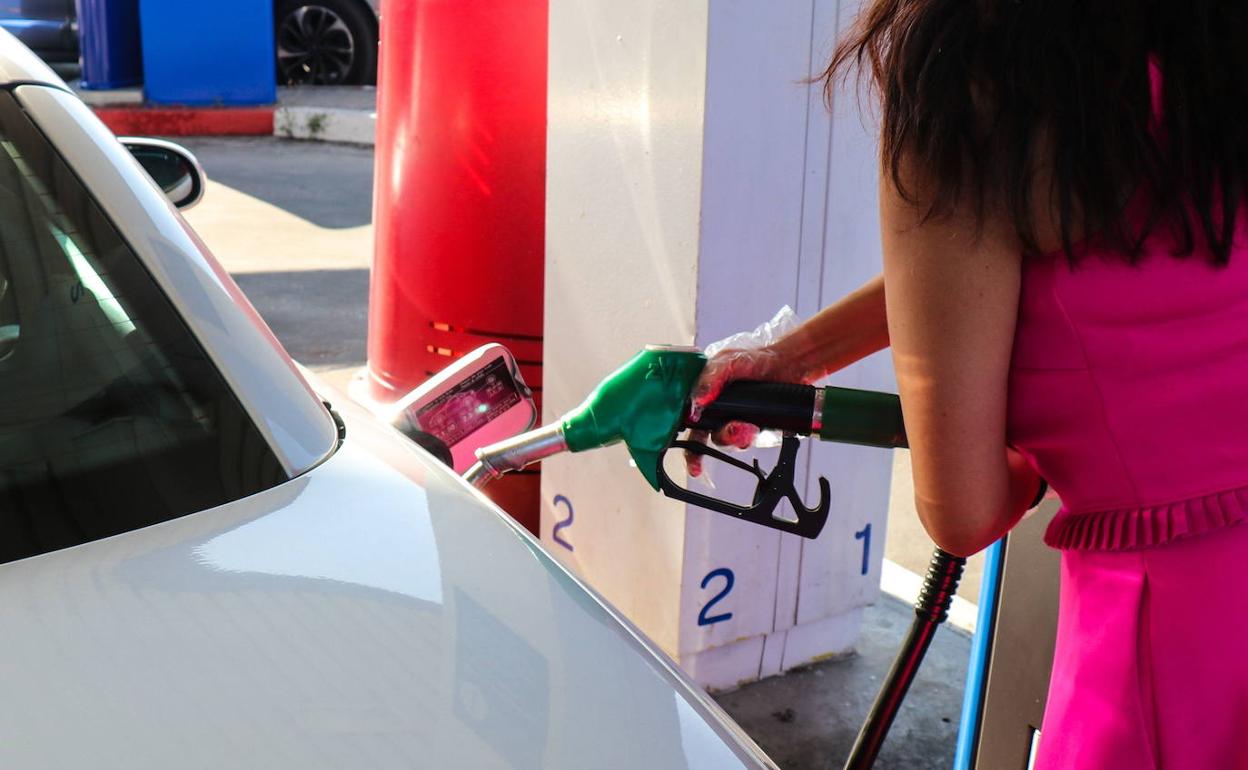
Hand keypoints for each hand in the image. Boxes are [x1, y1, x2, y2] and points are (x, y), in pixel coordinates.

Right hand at [685, 345, 807, 476]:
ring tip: (749, 426)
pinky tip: (756, 427)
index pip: (689, 422)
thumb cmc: (756, 358)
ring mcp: (735, 420)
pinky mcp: (753, 426)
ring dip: (736, 437)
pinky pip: (747, 441)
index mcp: (704, 395)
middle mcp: (717, 411)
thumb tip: (697, 400)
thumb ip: (710, 378)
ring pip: (727, 441)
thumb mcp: (728, 361)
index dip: (689, 445)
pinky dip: (749, 437)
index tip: (694, 461)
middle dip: (720, 439)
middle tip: (733, 429)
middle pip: (707, 438)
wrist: (788, 363)